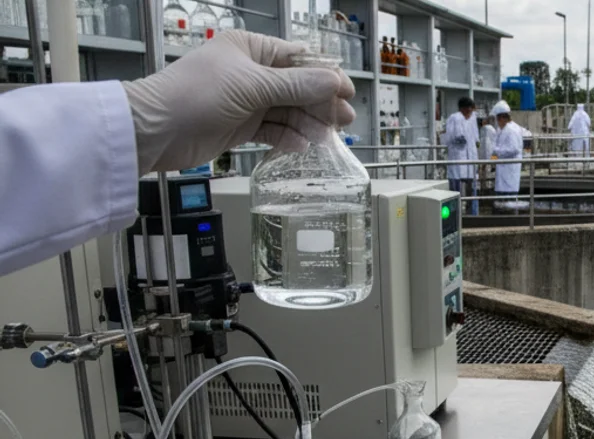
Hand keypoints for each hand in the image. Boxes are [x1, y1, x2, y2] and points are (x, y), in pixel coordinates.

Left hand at [123, 30, 354, 173]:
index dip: (324, 75)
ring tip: (326, 138)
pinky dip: (287, 138)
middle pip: (296, 88)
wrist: (156, 130)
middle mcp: (249, 72)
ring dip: (307, 124)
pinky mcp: (240, 126)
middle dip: (320, 104)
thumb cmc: (195, 95)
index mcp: (249, 49)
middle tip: (345, 120)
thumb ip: (296, 86)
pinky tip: (301, 145)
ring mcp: (245, 101)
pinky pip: (273, 131)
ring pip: (287, 111)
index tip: (347, 91)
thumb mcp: (252, 86)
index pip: (297, 59)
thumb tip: (333, 82)